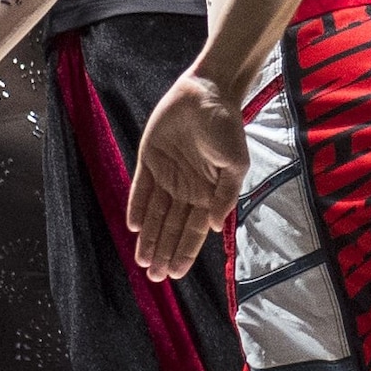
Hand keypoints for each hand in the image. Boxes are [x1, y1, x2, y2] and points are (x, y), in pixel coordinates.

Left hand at [126, 71, 248, 277]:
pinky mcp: (149, 160)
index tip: (175, 273)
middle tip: (155, 277)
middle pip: (172, 227)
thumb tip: (214, 227)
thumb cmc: (227, 126)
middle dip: (164, 252)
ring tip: (143, 262)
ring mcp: (166, 175)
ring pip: (155, 214)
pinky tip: (134, 227)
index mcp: (207, 193)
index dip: (184, 251)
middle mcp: (185, 189)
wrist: (208, 93)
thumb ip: (225, 195)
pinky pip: (140, 189)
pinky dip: (137, 208)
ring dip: (150, 238)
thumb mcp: (235, 162)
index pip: (193, 230)